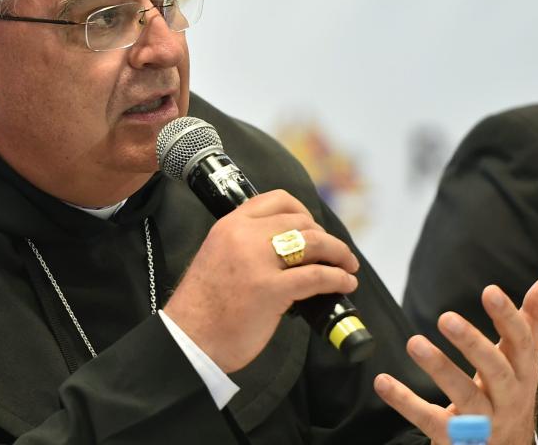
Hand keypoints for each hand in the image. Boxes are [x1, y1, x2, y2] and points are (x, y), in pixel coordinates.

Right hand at [163, 190, 359, 372]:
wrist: (190, 338)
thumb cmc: (203, 305)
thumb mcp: (217, 256)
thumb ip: (243, 244)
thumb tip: (282, 247)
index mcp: (230, 225)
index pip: (277, 200)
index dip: (303, 211)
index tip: (312, 227)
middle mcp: (244, 236)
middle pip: (301, 222)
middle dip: (325, 237)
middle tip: (334, 253)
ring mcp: (258, 262)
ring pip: (314, 243)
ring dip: (339, 253)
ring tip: (348, 265)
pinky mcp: (271, 290)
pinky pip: (317, 276)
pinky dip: (338, 278)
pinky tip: (345, 283)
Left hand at [374, 273, 537, 444]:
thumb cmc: (510, 390)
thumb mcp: (522, 357)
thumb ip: (533, 318)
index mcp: (523, 372)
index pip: (521, 343)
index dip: (508, 318)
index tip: (490, 291)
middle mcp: (508, 397)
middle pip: (496, 371)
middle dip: (473, 345)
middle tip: (446, 318)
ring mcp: (483, 420)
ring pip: (466, 396)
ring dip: (440, 369)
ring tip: (414, 343)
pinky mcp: (455, 437)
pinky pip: (431, 419)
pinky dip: (406, 402)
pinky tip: (383, 382)